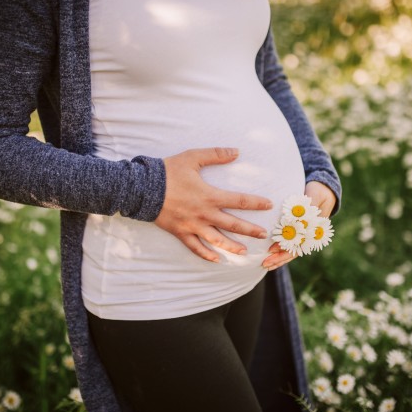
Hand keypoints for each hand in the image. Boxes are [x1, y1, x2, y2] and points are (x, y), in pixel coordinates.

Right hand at [154, 147, 272, 262]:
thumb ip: (215, 155)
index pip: (239, 201)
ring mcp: (192, 226)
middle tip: (263, 235)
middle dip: (250, 230)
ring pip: (216, 240)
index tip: (269, 205)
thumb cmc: (168, 172)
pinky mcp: (180, 232)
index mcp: (210, 196)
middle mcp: (204, 214)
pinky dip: (206, 255)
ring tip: (244, 252)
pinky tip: (216, 260)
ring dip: (231, 247)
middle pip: (232, 224)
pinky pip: (195, 247)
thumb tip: (236, 151)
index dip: (256, 203)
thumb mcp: (192, 158)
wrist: (143, 189)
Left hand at [261, 181, 336, 269]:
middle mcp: (308, 235)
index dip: (285, 249)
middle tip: (265, 263)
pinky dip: (279, 251)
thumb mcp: (313, 199)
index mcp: (313, 230)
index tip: (271, 250)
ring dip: (278, 258)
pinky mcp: (296, 232)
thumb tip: (298, 222)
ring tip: (265, 265)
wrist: (322, 191)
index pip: (298, 244)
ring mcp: (302, 235)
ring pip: (290, 251)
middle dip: (279, 259)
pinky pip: (288, 244)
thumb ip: (306, 211)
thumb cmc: (317, 194)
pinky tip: (269, 255)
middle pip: (293, 251)